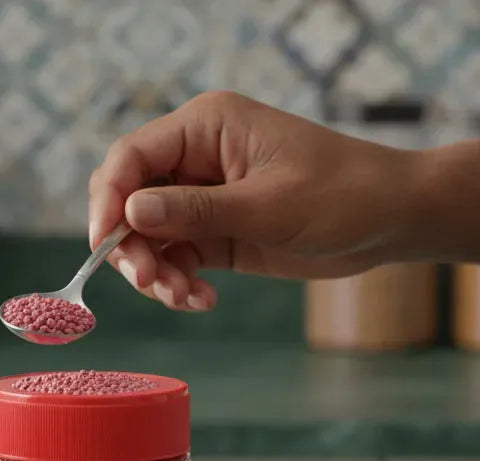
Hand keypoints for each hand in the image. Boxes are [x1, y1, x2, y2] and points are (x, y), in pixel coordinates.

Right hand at [88, 90, 420, 311]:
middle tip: (151, 283)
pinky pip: (173, 260)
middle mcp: (194, 159)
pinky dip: (177, 285)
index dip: (107, 200)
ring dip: (156, 274)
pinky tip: (202, 300)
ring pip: (146, 238)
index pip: (131, 157)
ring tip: (185, 297)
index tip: (103, 245)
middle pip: (127, 201)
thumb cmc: (342, 194)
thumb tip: (130, 211)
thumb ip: (196, 211)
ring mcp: (201, 199)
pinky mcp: (212, 233)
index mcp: (206, 128)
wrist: (388, 221)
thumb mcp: (267, 205)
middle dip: (131, 247)